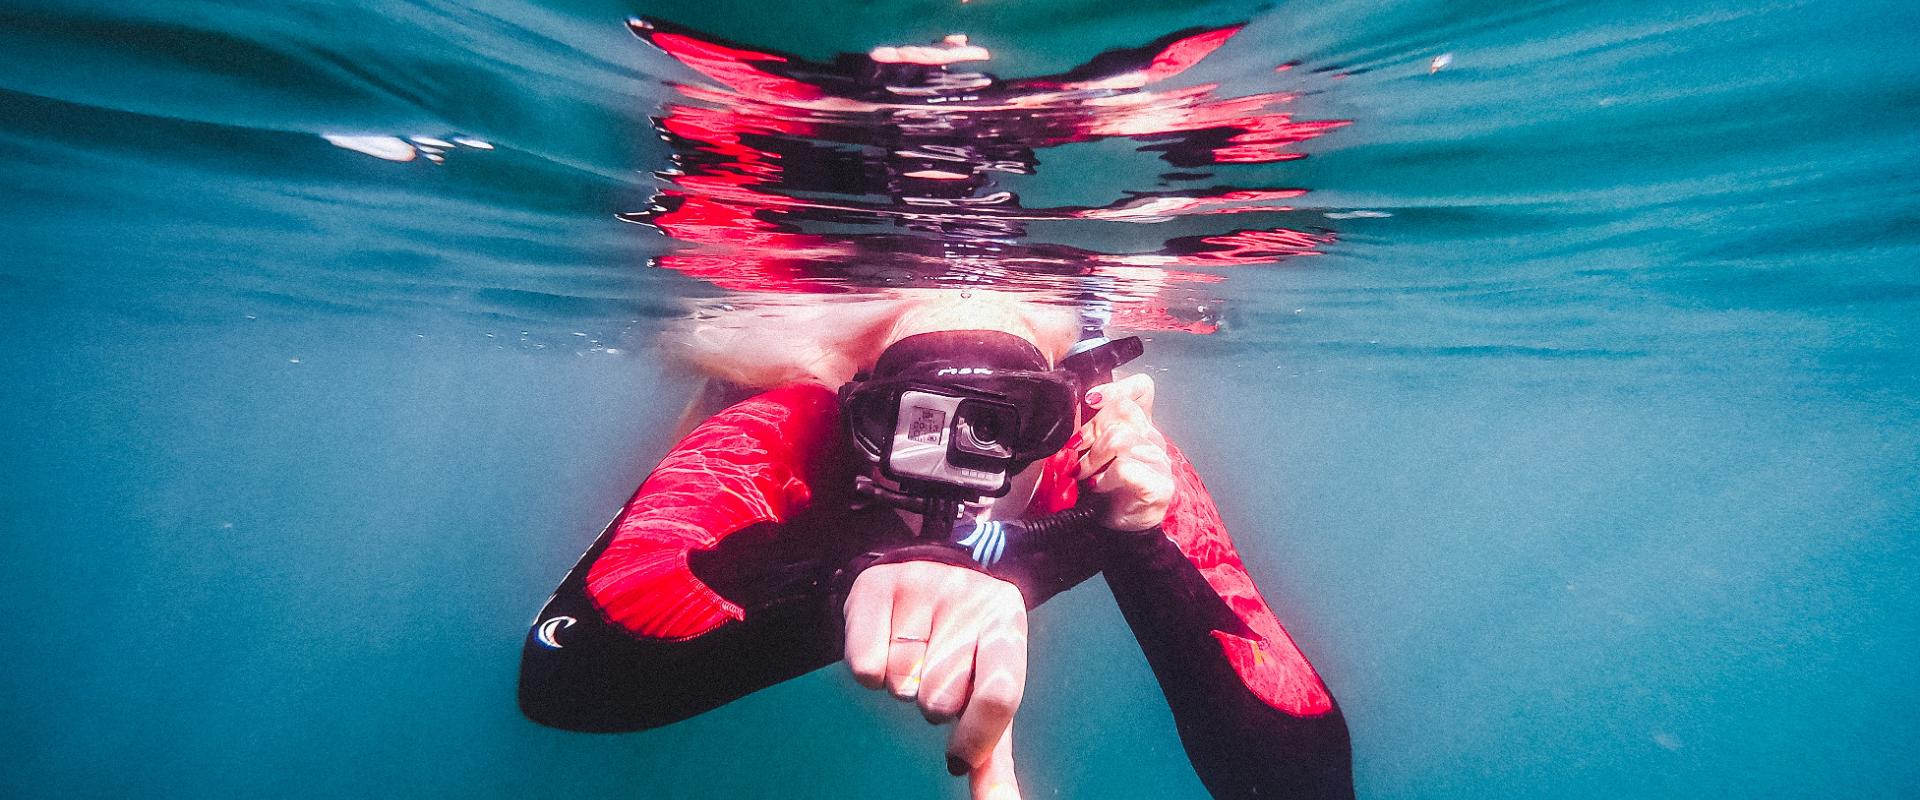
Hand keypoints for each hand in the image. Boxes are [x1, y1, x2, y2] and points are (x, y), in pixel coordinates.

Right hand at [844, 561, 1025, 799]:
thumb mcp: (985, 693)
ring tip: (912, 651)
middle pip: (940, 700)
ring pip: (900, 685)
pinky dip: (871, 671)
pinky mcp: (875, 586)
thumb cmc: (962, 652)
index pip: (999, 695)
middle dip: (933, 703)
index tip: (957, 760)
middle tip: (936, 672)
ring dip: (902, 684)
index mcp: (1008, 624)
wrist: (922, 579)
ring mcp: (922, 586)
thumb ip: (991, 752)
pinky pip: (865, 668)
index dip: (976, 737)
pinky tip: (885, 641)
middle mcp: (970, 598)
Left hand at [1073, 373, 1174, 530]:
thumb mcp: (1089, 453)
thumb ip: (1088, 430)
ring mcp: (1160, 462)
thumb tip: (1070, 409)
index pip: (1141, 389)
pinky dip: (1104, 478)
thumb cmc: (1100, 492)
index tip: (1091, 399)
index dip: (1117, 386)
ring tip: (1084, 474)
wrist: (1115, 531)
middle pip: (1123, 410)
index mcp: (1138, 428)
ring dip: (1093, 458)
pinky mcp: (1160, 485)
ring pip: (1120, 438)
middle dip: (1091, 430)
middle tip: (1077, 453)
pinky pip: (1125, 467)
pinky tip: (1098, 487)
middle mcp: (1153, 440)